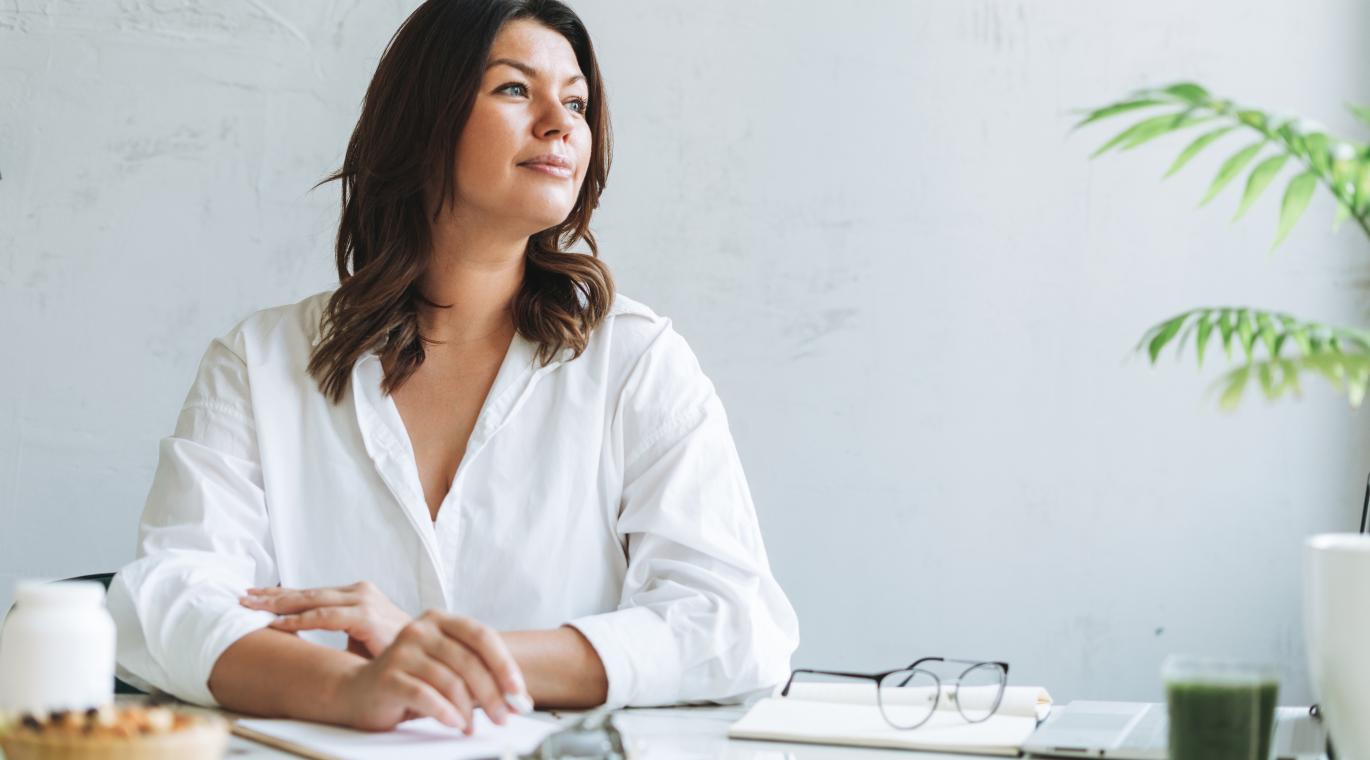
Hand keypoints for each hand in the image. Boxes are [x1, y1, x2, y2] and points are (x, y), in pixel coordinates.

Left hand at [239, 581, 409, 657]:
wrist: (425, 657)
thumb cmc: (391, 649)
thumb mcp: (358, 635)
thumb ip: (334, 626)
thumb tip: (301, 633)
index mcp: (357, 594)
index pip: (312, 592)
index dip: (281, 593)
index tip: (253, 594)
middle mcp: (359, 592)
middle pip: (307, 592)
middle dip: (272, 595)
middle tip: (242, 596)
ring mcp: (364, 602)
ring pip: (312, 601)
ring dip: (278, 604)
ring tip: (251, 607)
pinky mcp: (366, 617)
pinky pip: (324, 618)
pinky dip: (298, 620)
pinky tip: (277, 623)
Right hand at [328, 611, 529, 732]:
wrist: (360, 691)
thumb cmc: (412, 680)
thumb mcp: (447, 669)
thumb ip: (478, 674)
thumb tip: (517, 698)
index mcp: (440, 620)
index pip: (481, 635)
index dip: (504, 664)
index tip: (518, 691)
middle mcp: (420, 629)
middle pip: (468, 660)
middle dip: (492, 694)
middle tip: (503, 717)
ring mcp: (402, 651)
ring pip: (450, 681)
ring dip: (469, 710)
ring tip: (472, 726)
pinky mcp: (388, 676)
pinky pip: (426, 696)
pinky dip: (445, 713)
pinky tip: (455, 724)